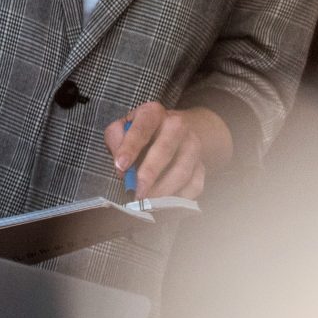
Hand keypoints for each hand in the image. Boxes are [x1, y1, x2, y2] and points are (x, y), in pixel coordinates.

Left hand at [105, 101, 231, 200]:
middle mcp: (177, 125)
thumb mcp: (123, 127)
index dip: (130, 146)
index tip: (120, 165)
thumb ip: (116, 140)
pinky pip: (194, 184)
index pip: (142, 127)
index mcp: (153, 113)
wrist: (175, 131)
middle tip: (137, 192)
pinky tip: (165, 204)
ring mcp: (193, 145)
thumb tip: (121, 167)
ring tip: (148, 202)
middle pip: (166, 149)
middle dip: (150, 173)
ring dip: (164, 189)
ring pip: (182, 170)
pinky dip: (180, 197)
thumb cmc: (142, 132)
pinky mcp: (202, 164)